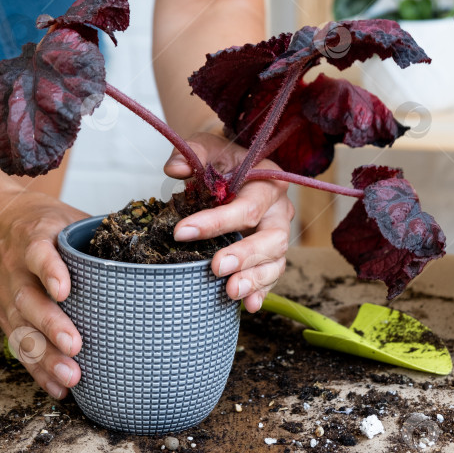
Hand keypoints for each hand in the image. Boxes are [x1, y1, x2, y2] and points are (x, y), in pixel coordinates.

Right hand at [0, 189, 88, 398]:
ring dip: (46, 356)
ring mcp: (8, 295)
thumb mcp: (66, 217)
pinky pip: (19, 345)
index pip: (39, 255)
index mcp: (34, 240)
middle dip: (52, 326)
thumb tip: (148, 252)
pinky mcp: (5, 315)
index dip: (50, 272)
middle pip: (29, 300)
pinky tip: (58, 388)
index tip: (64, 290)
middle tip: (76, 345)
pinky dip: (37, 369)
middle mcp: (16, 270)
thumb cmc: (42, 221)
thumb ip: (97, 235)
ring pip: (22, 329)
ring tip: (72, 377)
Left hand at [164, 132, 294, 311]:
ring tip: (230, 292)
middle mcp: (279, 210)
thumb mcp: (207, 147)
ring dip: (255, 279)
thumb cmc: (223, 160)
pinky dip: (262, 291)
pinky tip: (249, 305)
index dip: (216, 221)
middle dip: (245, 255)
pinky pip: (273, 276)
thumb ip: (192, 154)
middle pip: (273, 238)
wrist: (236, 167)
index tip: (181, 232)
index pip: (247, 205)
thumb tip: (174, 169)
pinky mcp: (271, 255)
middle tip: (216, 268)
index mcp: (268, 181)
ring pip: (276, 261)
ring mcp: (278, 235)